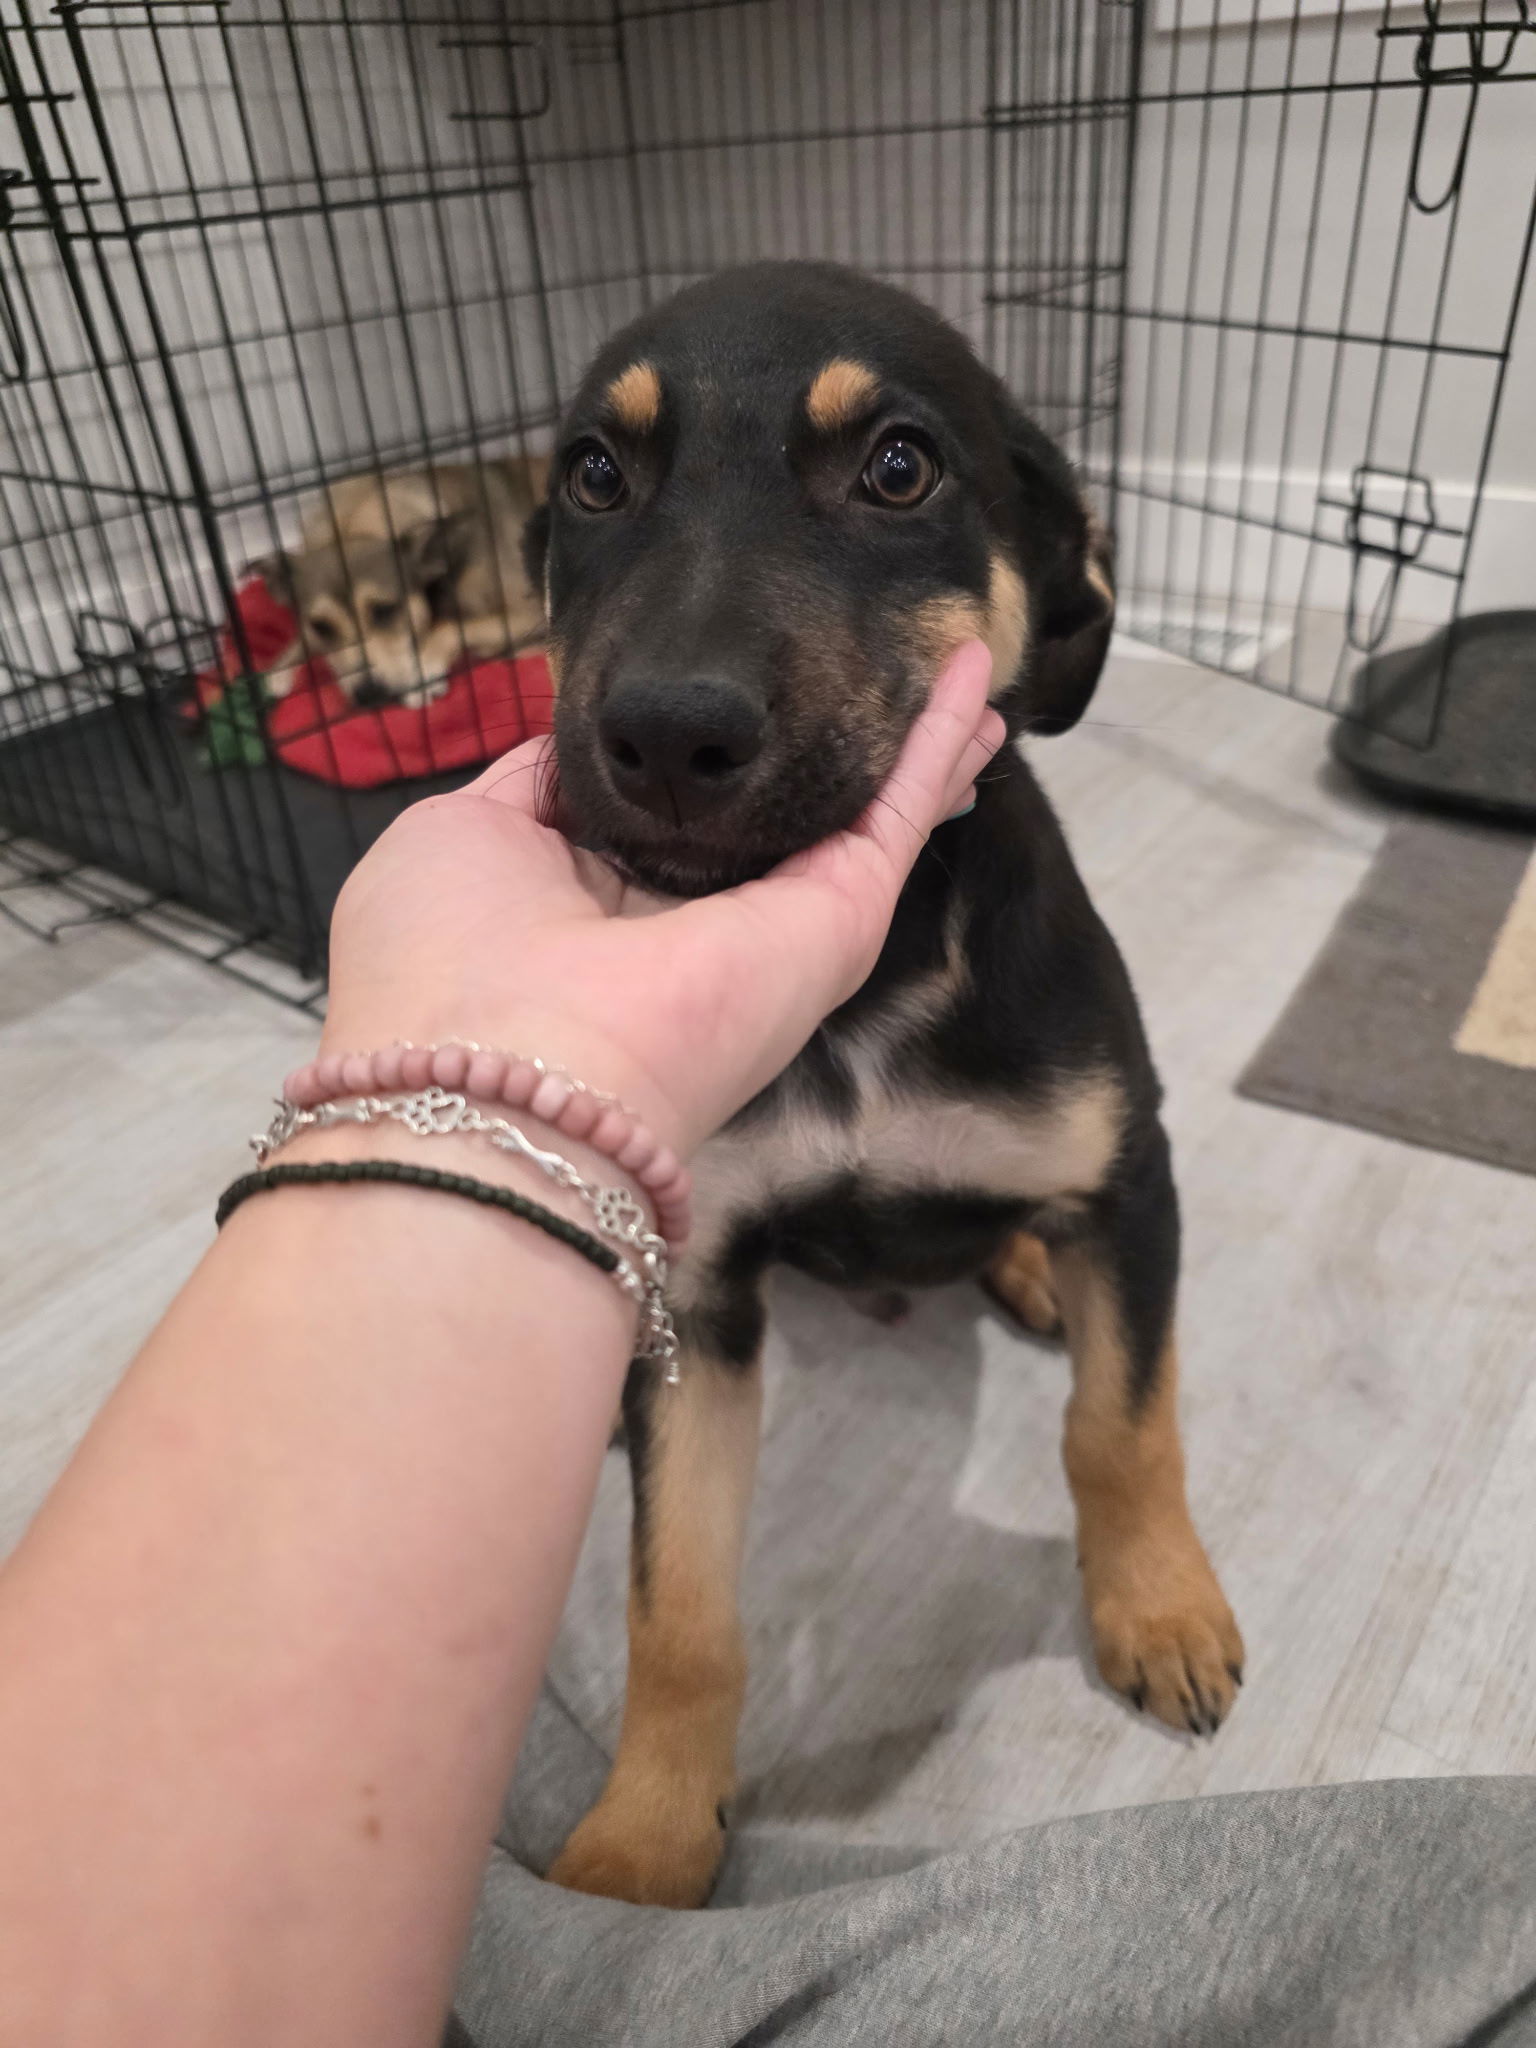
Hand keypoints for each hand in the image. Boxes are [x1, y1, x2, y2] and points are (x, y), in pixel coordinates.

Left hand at [322, 640, 1001, 1156]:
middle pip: (782, 818)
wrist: (502, 1079)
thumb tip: (590, 743)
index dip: (705, 756)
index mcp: (594, 908)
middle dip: (833, 757)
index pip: (671, 815)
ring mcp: (775, 930)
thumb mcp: (460, 838)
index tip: (738, 702)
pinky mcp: (835, 925)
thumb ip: (531, 785)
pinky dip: (936, 740)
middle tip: (890, 682)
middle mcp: (693, 927)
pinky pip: (896, 814)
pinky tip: (973, 679)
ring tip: (965, 673)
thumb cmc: (447, 963)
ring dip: (913, 744)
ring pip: (859, 817)